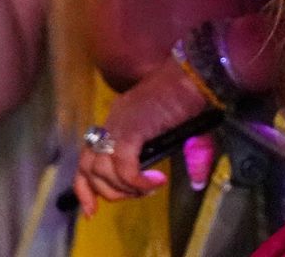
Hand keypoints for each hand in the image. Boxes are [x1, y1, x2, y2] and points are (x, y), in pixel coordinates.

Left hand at [71, 62, 216, 215]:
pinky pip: (124, 166)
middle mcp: (112, 123)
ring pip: (102, 170)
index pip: (88, 157)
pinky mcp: (132, 130)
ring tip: (146, 190)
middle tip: (133, 196)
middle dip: (107, 192)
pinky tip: (155, 182)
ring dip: (122, 189)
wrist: (194, 75)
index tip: (91, 210)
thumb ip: (189, 157)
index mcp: (119, 120)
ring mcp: (119, 126)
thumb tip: (198, 182)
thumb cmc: (192, 96)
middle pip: (89, 168)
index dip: (86, 187)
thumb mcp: (183, 132)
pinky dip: (136, 181)